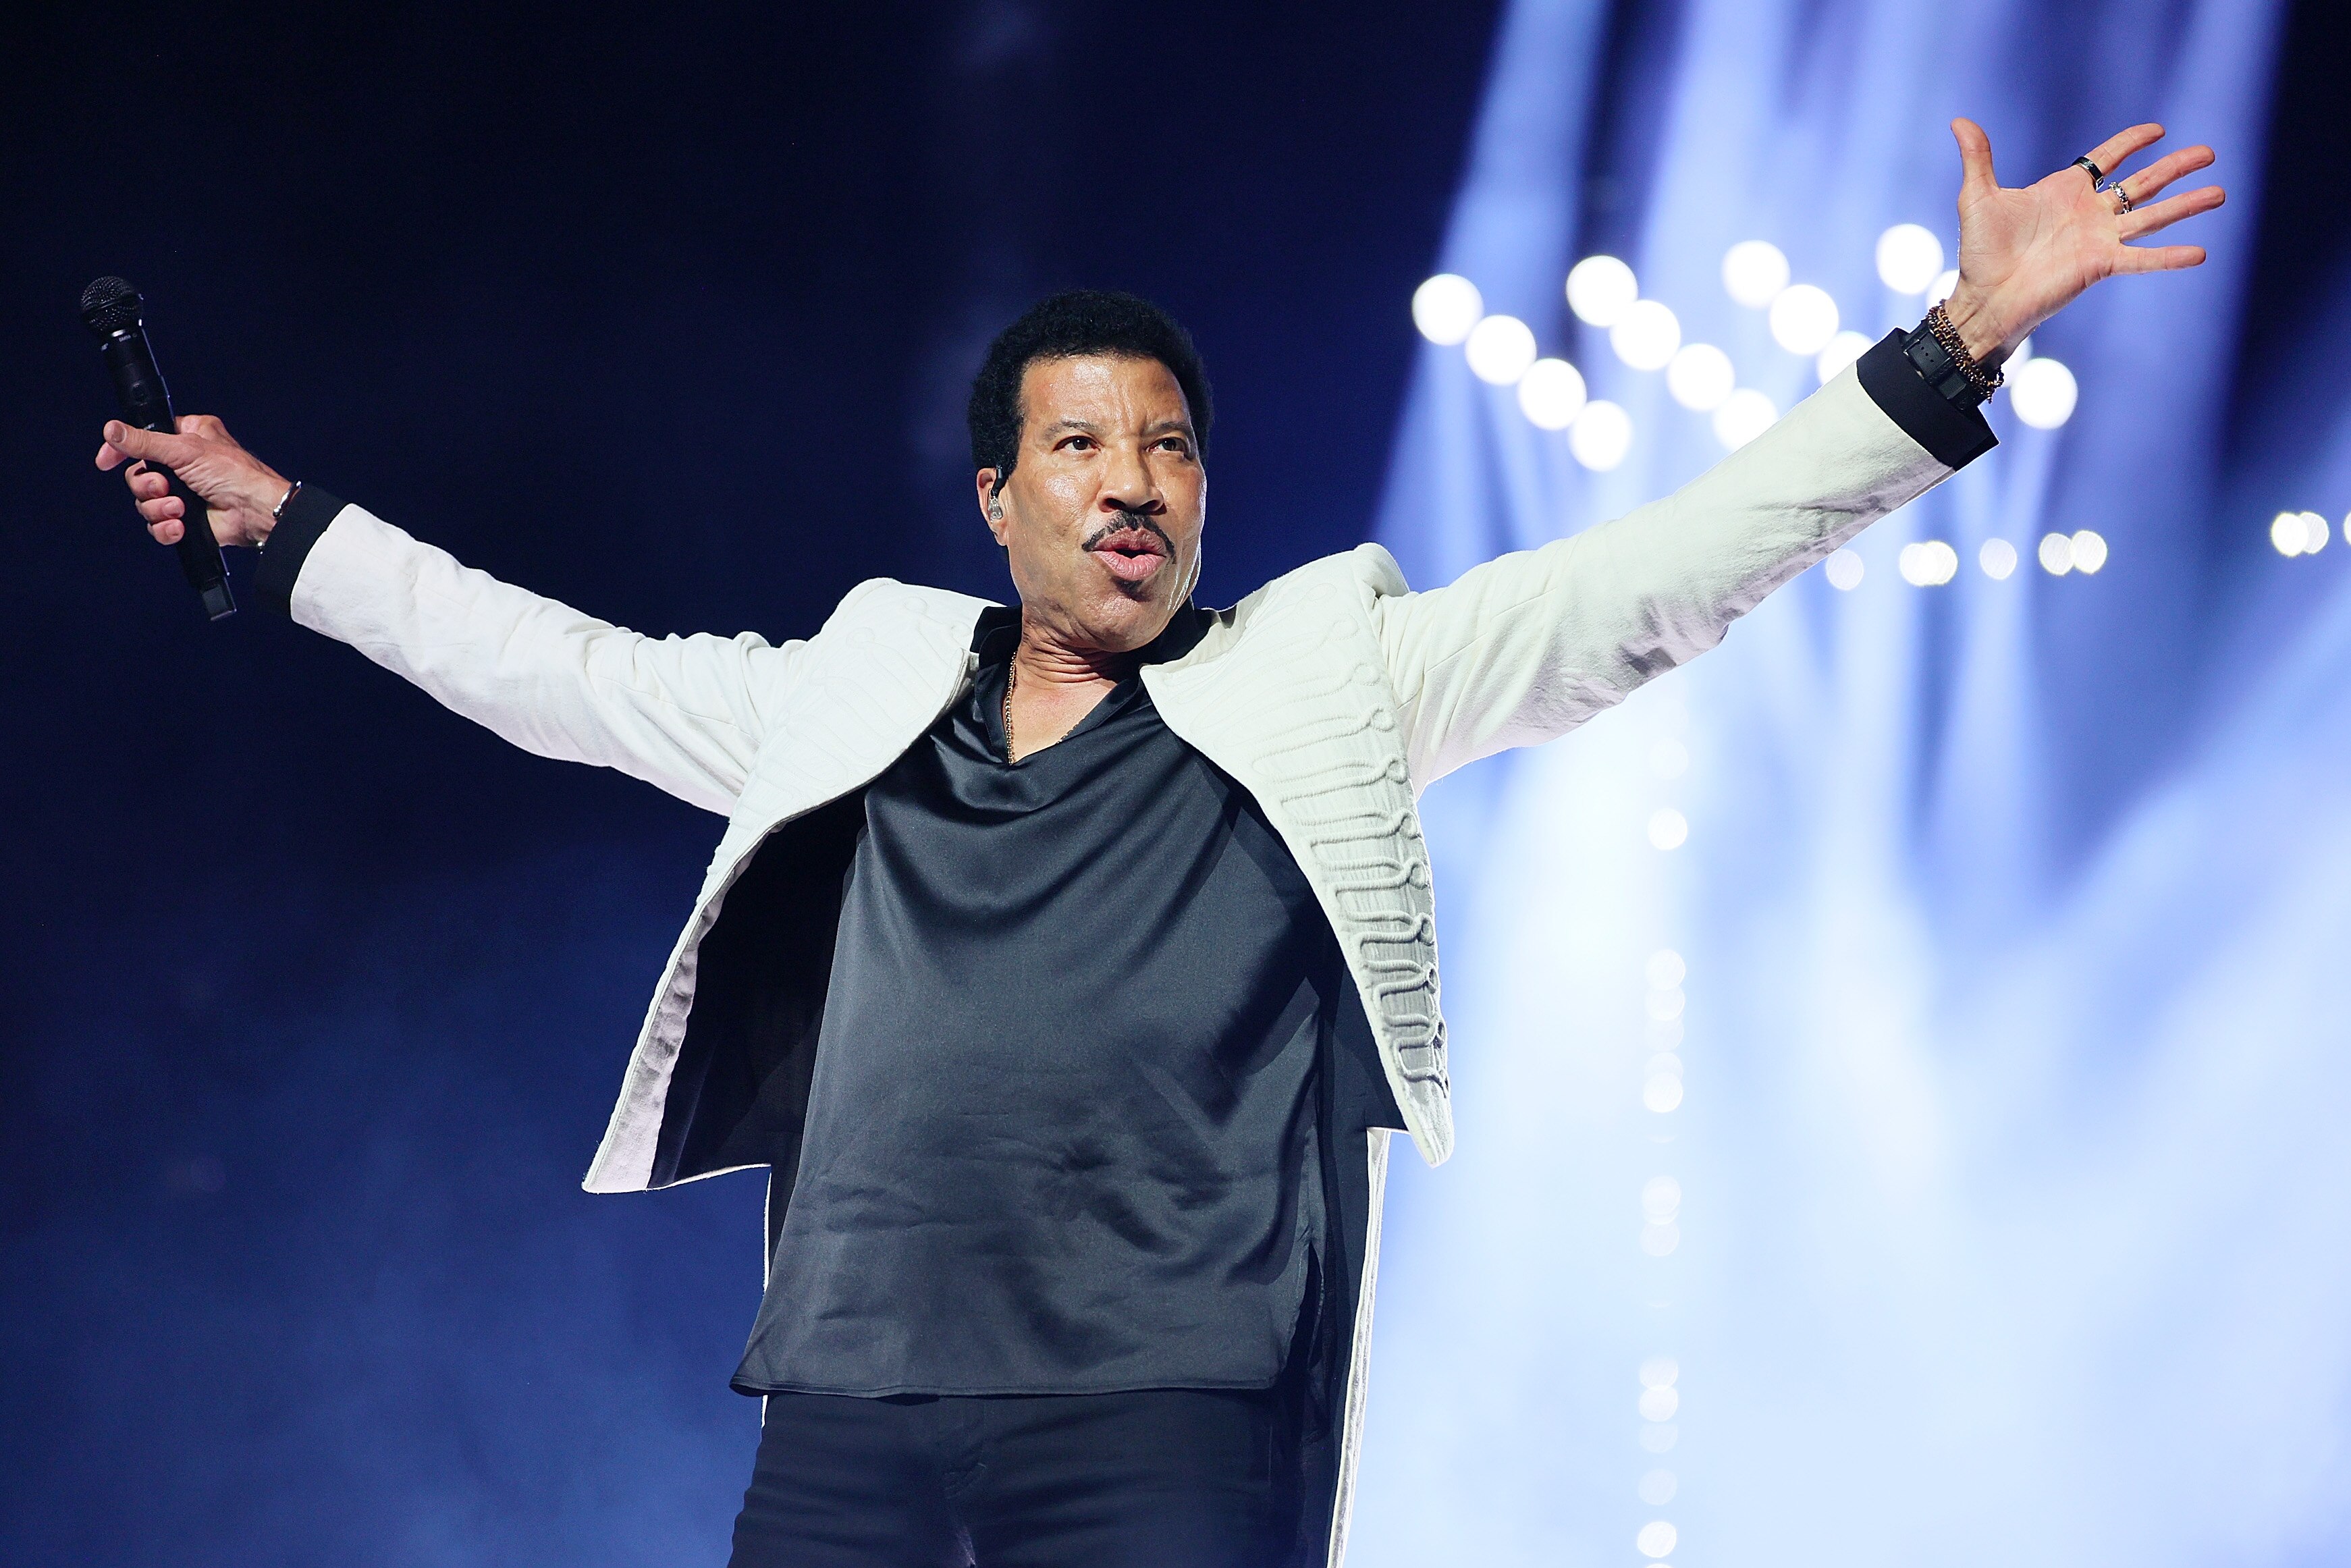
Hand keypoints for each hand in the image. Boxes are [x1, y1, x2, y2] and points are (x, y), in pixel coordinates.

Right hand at [95, 415, 290, 548]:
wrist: (256, 513)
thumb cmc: (234, 474)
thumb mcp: (185, 450)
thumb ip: (145, 442)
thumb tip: (111, 430)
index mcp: (185, 438)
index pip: (141, 440)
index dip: (120, 451)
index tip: (106, 462)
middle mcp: (182, 464)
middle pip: (138, 476)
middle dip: (147, 485)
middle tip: (164, 487)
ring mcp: (184, 493)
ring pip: (145, 503)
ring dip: (158, 508)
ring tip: (180, 508)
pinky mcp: (186, 519)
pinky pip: (158, 526)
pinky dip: (166, 527)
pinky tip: (180, 525)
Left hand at [1940, 119, 2223, 364]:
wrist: (1983, 297)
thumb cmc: (1980, 252)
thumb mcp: (1978, 197)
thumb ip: (1978, 158)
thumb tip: (1960, 121)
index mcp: (2066, 191)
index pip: (2107, 159)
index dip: (2131, 142)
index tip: (2158, 129)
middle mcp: (2089, 213)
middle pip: (2143, 183)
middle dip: (2176, 168)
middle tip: (2209, 153)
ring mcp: (2099, 239)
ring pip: (2152, 216)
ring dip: (2186, 205)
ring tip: (2219, 192)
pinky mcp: (2100, 266)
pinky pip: (2142, 259)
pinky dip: (2169, 257)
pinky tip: (2200, 252)